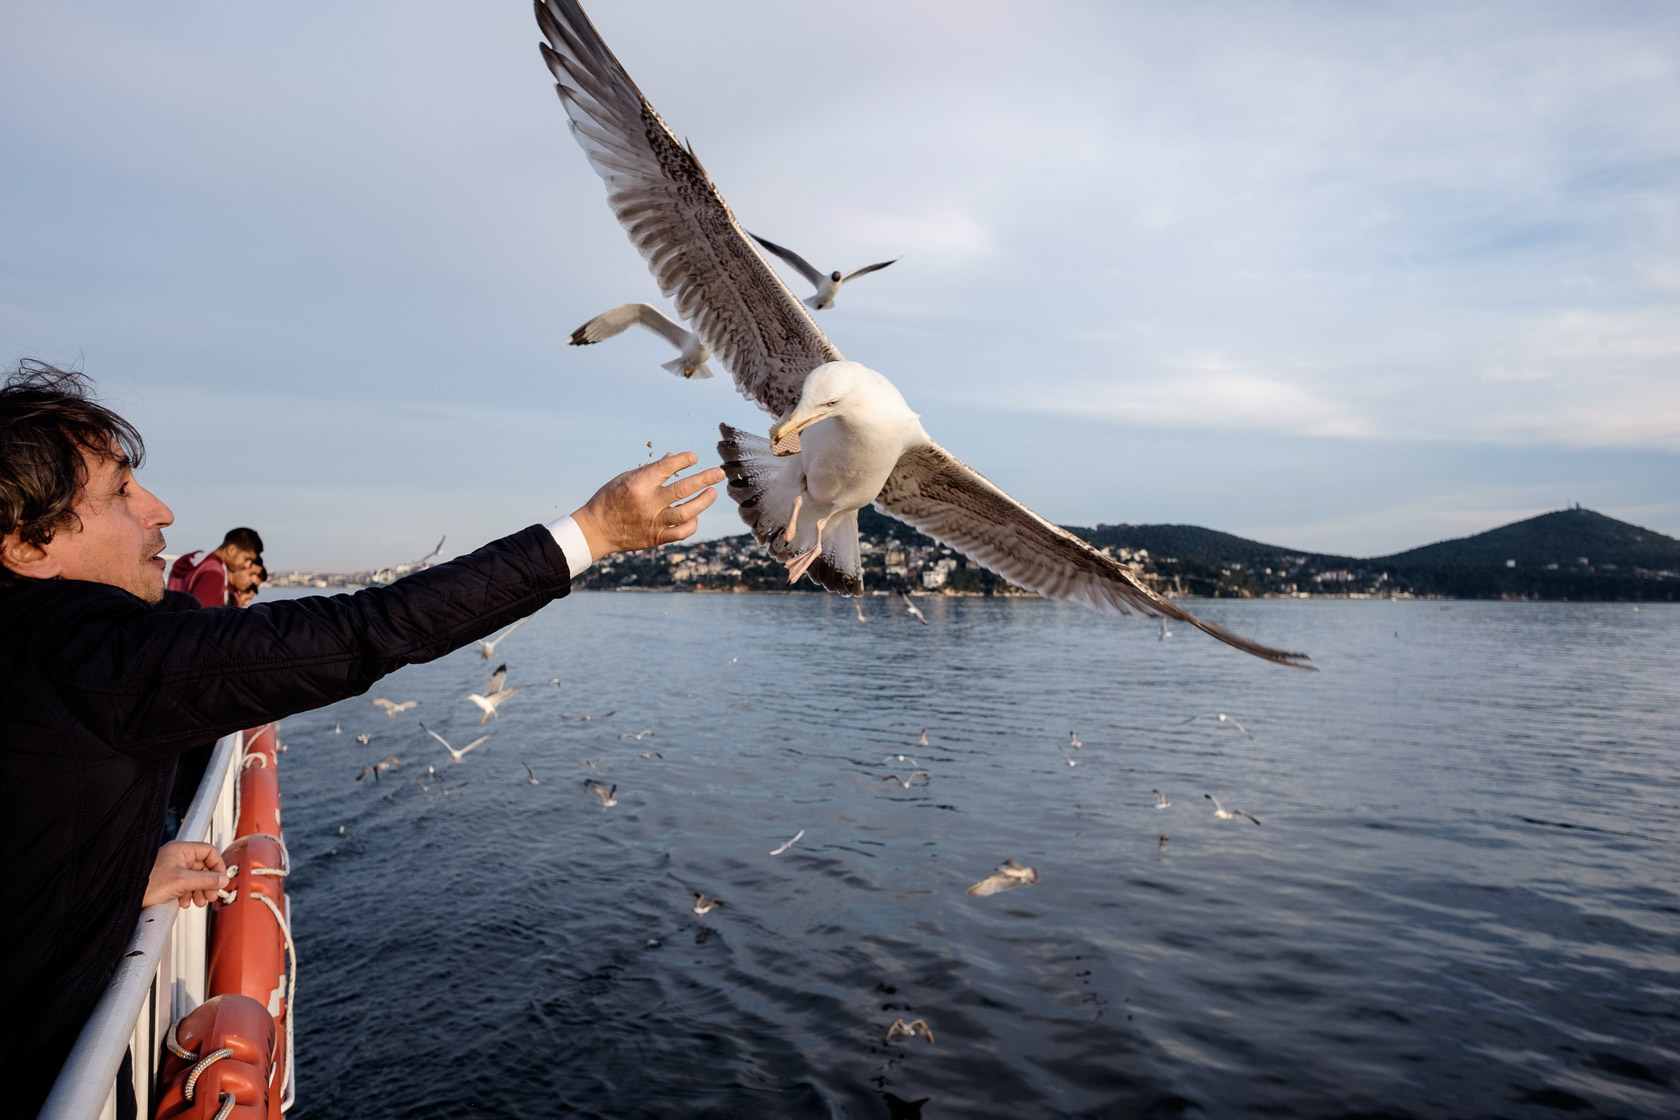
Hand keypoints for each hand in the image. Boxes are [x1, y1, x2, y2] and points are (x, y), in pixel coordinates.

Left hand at [143, 841, 229, 908]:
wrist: (126, 897)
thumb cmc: (147, 884)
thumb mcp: (182, 881)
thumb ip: (206, 880)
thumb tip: (223, 880)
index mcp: (181, 850)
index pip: (208, 852)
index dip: (217, 866)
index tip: (220, 879)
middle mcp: (177, 857)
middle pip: (203, 867)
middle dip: (208, 883)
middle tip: (212, 895)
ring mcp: (171, 869)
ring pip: (194, 878)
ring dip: (200, 891)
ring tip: (199, 902)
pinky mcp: (166, 881)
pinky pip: (184, 886)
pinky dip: (188, 894)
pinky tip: (185, 903)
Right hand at [570, 452, 724, 557]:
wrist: (596, 530)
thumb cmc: (610, 499)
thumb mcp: (625, 478)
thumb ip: (650, 470)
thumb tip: (673, 458)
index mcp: (637, 485)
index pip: (666, 468)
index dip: (682, 461)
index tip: (693, 457)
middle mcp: (647, 504)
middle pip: (682, 490)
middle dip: (704, 479)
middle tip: (719, 473)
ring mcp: (653, 522)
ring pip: (686, 512)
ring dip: (703, 502)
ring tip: (713, 493)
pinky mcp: (656, 538)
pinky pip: (681, 532)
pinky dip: (692, 524)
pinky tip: (695, 515)